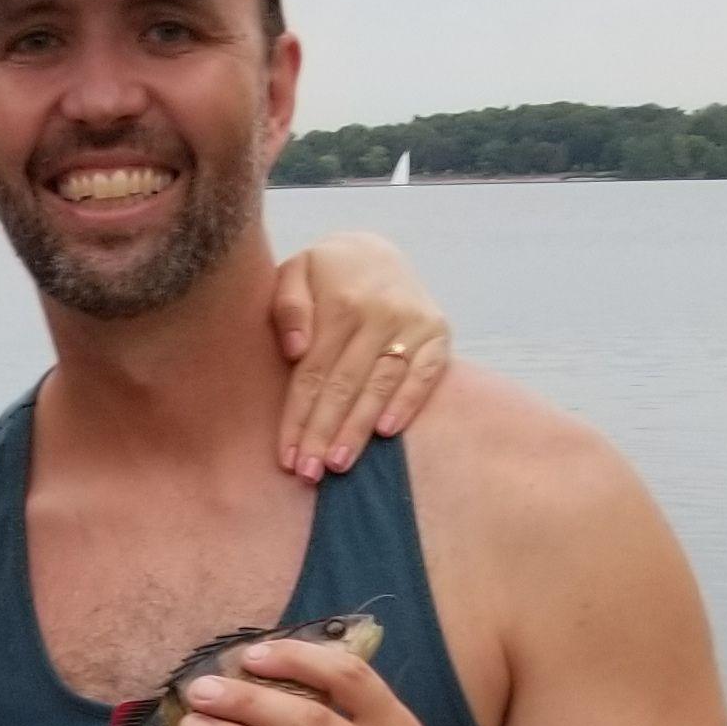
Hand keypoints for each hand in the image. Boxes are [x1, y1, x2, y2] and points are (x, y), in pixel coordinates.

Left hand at [267, 233, 453, 478]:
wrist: (376, 252)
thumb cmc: (326, 274)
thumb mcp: (296, 272)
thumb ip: (288, 306)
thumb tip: (295, 348)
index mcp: (340, 303)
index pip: (313, 373)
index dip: (298, 417)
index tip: (288, 456)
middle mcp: (379, 314)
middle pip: (345, 385)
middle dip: (325, 433)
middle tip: (310, 473)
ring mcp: (412, 324)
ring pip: (380, 385)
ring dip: (360, 428)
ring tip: (340, 464)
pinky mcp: (438, 333)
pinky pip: (425, 374)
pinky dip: (408, 403)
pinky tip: (387, 433)